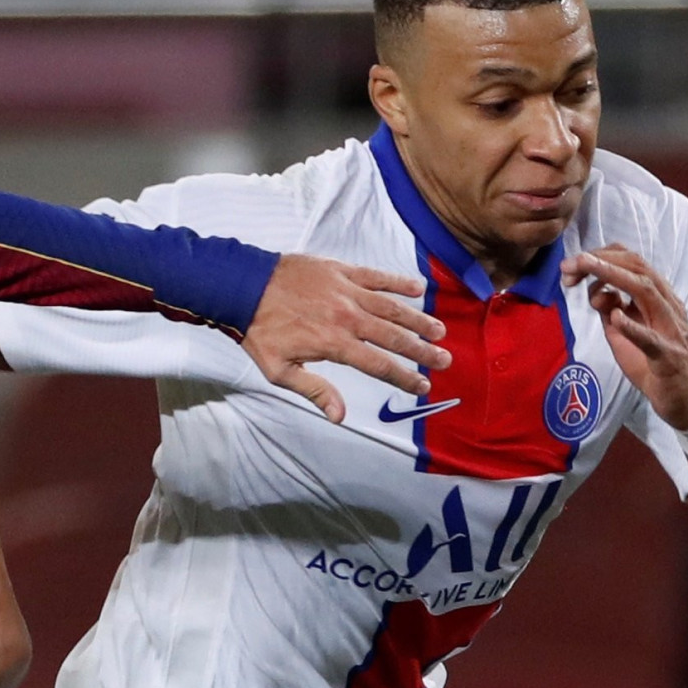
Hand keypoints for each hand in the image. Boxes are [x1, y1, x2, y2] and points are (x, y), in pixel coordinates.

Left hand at [243, 255, 446, 421]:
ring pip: (391, 307)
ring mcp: (346, 291)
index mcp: (335, 343)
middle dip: (422, 350)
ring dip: (418, 319)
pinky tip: (417, 288)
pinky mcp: (340, 270)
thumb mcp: (280, 371)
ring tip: (439, 330)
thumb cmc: (260, 332)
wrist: (242, 287)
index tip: (423, 386)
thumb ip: (314, 390)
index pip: (379, 365)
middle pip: (394, 336)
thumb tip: (339, 416)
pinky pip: (376, 276)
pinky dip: (398, 282)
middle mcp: (347, 317)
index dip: (404, 377)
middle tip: (444, 360)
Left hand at [566, 245, 687, 431]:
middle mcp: (668, 305)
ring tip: (587, 270)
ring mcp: (670, 329)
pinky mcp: (668, 357)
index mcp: (659, 298)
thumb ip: (612, 312)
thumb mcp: (626, 335)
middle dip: (600, 260)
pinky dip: (633, 325)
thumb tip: (595, 292)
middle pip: (637, 268)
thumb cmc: (656, 366)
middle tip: (569, 265)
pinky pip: (651, 339)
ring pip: (646, 291)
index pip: (631, 263)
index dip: (601, 256)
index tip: (572, 265)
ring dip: (612, 276)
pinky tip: (616, 316)